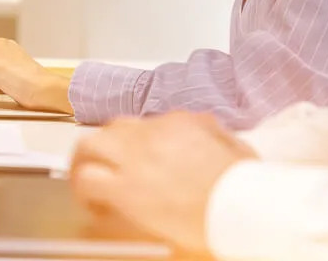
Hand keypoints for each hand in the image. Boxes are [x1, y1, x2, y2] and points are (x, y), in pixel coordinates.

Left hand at [69, 112, 256, 252]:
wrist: (239, 203)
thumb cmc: (243, 183)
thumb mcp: (236, 147)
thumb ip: (216, 136)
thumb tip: (211, 137)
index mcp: (179, 122)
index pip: (146, 125)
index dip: (138, 144)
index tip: (140, 160)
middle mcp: (151, 133)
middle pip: (113, 128)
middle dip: (106, 147)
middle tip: (104, 166)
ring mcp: (135, 157)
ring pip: (90, 144)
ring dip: (85, 161)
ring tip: (87, 182)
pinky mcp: (124, 187)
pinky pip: (87, 180)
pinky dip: (83, 190)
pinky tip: (92, 204)